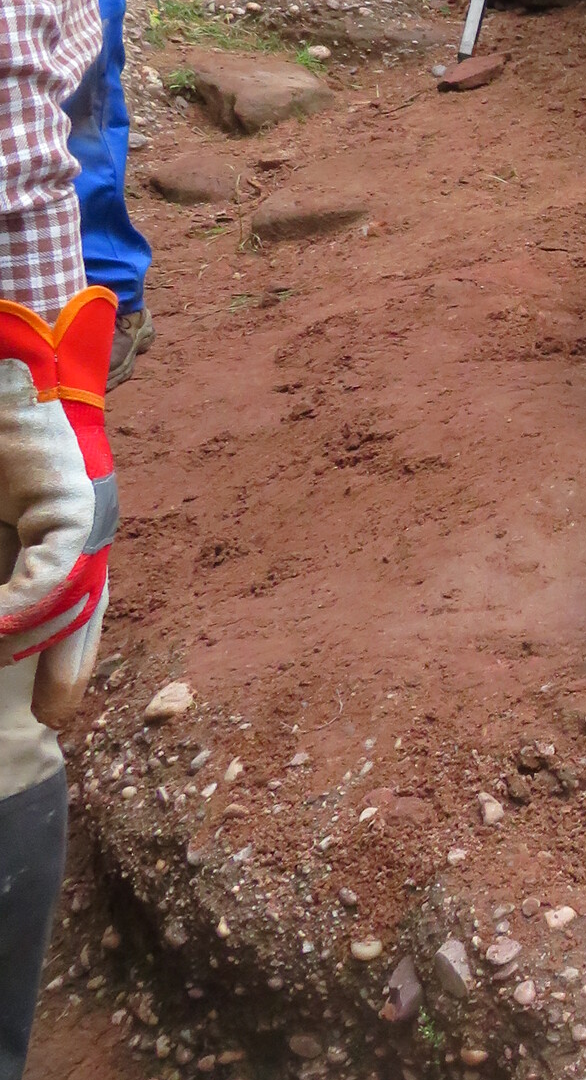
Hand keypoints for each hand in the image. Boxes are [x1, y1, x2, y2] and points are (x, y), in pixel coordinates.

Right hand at [0, 291, 116, 708]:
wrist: (8, 363)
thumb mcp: (2, 517)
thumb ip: (3, 570)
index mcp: (52, 518)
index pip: (63, 598)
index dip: (62, 655)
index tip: (57, 711)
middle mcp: (80, 517)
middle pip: (82, 607)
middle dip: (69, 664)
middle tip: (56, 716)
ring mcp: (83, 507)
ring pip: (72, 597)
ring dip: (27, 637)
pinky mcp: (74, 498)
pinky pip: (55, 572)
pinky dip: (21, 607)